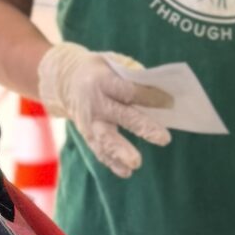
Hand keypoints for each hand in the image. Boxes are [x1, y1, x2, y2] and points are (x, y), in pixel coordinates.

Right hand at [36, 41, 173, 179]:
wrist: (65, 81)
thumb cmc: (100, 71)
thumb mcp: (113, 63)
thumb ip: (134, 76)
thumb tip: (163, 93)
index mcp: (103, 80)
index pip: (129, 90)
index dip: (149, 96)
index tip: (170, 102)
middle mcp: (96, 102)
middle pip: (121, 116)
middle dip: (143, 127)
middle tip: (164, 138)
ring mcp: (90, 121)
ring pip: (106, 138)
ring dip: (121, 152)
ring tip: (136, 163)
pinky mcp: (87, 135)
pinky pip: (99, 150)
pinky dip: (112, 162)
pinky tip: (126, 172)